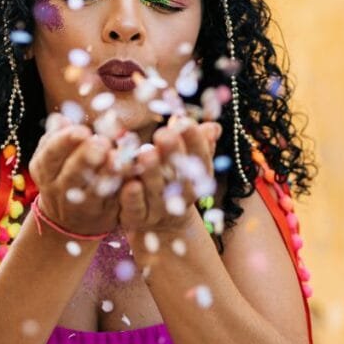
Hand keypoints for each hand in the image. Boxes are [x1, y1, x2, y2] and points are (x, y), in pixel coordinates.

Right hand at [29, 115, 120, 237]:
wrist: (68, 219)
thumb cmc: (63, 173)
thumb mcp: (52, 156)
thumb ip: (57, 137)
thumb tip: (60, 118)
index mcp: (44, 170)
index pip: (51, 155)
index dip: (65, 142)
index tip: (82, 130)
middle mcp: (59, 190)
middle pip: (71, 175)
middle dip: (86, 158)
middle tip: (101, 142)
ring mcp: (82, 205)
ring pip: (95, 190)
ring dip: (107, 173)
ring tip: (117, 156)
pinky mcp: (104, 214)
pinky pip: (115, 200)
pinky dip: (124, 186)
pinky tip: (132, 171)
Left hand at [118, 118, 220, 235]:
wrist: (161, 221)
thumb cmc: (173, 178)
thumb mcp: (188, 161)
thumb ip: (199, 143)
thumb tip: (213, 127)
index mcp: (198, 178)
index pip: (200, 158)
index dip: (194, 140)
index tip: (185, 121)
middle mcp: (182, 195)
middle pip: (179, 173)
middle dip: (173, 153)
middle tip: (164, 135)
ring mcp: (160, 210)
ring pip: (156, 189)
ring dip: (152, 172)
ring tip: (145, 153)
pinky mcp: (138, 219)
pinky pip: (136, 208)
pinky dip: (133, 197)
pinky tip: (130, 184)